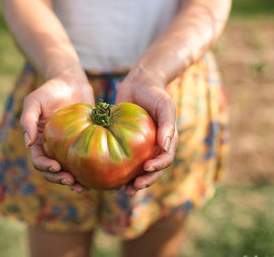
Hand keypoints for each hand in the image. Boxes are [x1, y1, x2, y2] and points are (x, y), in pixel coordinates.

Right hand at [20, 69, 94, 192]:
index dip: (45, 167)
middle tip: (72, 182)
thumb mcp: (34, 101)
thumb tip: (28, 143)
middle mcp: (53, 149)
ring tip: (83, 188)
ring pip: (70, 170)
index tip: (57, 167)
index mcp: (39, 142)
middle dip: (60, 179)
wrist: (71, 82)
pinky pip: (86, 160)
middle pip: (54, 171)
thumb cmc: (50, 90)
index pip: (39, 160)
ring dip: (74, 181)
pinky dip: (89, 171)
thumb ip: (28, 120)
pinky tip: (97, 177)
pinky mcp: (84, 144)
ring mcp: (69, 148)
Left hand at [115, 68, 177, 196]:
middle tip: (131, 189)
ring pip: (136, 170)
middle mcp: (153, 149)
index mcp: (166, 142)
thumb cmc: (155, 93)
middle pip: (151, 171)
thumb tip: (166, 147)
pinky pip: (121, 159)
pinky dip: (116, 169)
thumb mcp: (164, 105)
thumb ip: (167, 125)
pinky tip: (106, 176)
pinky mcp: (124, 144)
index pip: (165, 160)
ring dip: (131, 182)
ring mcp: (139, 148)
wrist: (139, 84)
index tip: (146, 169)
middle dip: (144, 182)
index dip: (157, 168)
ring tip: (122, 190)